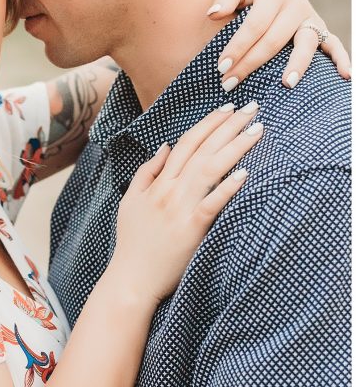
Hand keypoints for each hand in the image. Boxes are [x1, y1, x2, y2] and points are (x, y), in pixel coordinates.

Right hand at [111, 102, 261, 302]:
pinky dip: (228, 187)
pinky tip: (245, 172)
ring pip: (210, 169)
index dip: (208, 123)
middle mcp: (170, 191)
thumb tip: (165, 147)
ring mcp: (180, 209)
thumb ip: (147, 172)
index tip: (228, 108)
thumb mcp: (130, 201)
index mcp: (158, 183)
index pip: (186, 143)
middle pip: (202, 149)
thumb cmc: (132, 243)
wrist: (132, 278)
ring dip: (235, 146)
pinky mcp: (192, 229)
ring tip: (257, 130)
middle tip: (253, 108)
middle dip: (228, 125)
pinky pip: (212, 203)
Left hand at [208, 0, 350, 89]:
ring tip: (286, 84)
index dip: (238, 47)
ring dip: (297, 65)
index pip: (254, 25)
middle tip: (230, 83)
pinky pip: (334, 44)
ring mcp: (311, 18)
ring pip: (306, 43)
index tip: (221, 67)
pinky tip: (345, 76)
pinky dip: (342, 59)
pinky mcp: (320, 29)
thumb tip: (214, 15)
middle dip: (251, 64)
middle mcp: (296, 4)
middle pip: (275, 40)